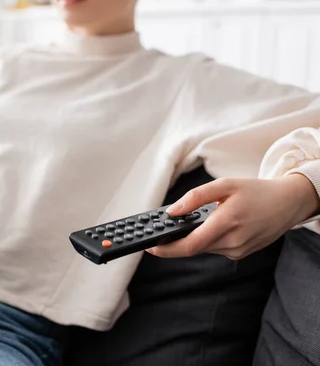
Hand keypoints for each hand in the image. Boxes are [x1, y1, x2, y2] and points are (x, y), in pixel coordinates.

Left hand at [146, 174, 319, 259]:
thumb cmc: (256, 191)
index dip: (167, 249)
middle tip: (161, 232)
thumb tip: (172, 211)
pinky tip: (208, 227)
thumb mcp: (225, 185)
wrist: (288, 204)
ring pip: (204, 249)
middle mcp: (233, 242)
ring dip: (192, 239)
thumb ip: (196, 197)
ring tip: (187, 224)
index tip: (151, 247)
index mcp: (227, 223)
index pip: (190, 245)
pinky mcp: (241, 254)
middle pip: (194, 248)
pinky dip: (206, 240)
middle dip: (175, 242)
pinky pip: (215, 248)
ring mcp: (238, 251)